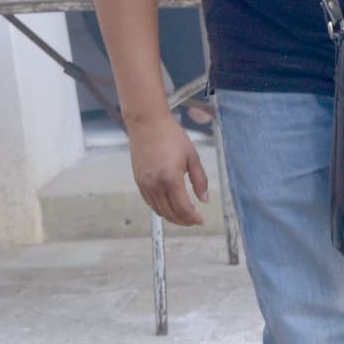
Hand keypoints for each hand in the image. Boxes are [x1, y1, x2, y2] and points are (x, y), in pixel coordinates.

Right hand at [128, 110, 209, 224]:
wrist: (147, 122)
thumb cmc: (170, 135)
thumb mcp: (192, 156)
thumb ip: (200, 180)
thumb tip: (204, 199)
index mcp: (171, 178)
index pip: (183, 208)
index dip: (193, 218)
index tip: (200, 220)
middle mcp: (155, 184)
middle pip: (171, 213)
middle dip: (184, 221)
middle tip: (193, 220)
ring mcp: (145, 184)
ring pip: (159, 211)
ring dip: (172, 217)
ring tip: (183, 216)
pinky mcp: (139, 181)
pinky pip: (150, 202)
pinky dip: (160, 209)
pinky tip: (169, 207)